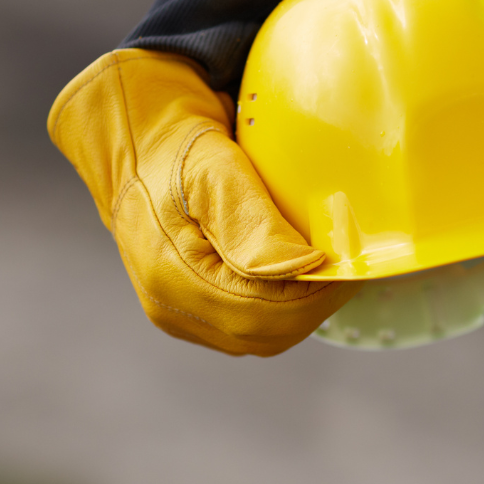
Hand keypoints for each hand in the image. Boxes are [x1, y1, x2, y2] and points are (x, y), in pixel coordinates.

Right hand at [47, 49, 352, 355]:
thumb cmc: (176, 145)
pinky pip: (244, 327)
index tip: (348, 266)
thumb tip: (305, 268)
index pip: (261, 313)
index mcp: (171, 274)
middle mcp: (169, 305)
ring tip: (327, 273)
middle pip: (262, 334)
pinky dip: (279, 310)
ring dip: (298, 311)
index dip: (313, 297)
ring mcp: (175, 313)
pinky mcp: (187, 310)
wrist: (135, 146)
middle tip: (347, 270)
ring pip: (257, 338)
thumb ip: (255, 223)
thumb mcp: (215, 168)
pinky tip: (297, 279)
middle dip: (312, 306)